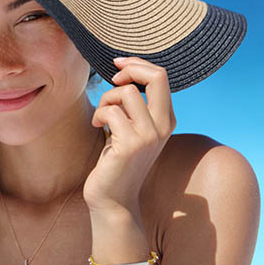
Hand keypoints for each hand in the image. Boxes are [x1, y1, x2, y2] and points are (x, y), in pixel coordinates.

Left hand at [84, 57, 176, 216]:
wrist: (113, 200)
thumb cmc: (116, 161)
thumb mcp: (130, 129)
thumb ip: (134, 106)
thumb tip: (124, 71)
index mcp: (166, 119)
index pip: (161, 77)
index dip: (137, 65)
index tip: (118, 66)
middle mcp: (163, 126)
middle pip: (156, 76)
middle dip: (130, 69)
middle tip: (112, 79)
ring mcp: (149, 136)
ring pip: (127, 92)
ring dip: (106, 99)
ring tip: (101, 116)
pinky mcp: (130, 145)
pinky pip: (110, 111)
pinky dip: (98, 114)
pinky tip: (97, 127)